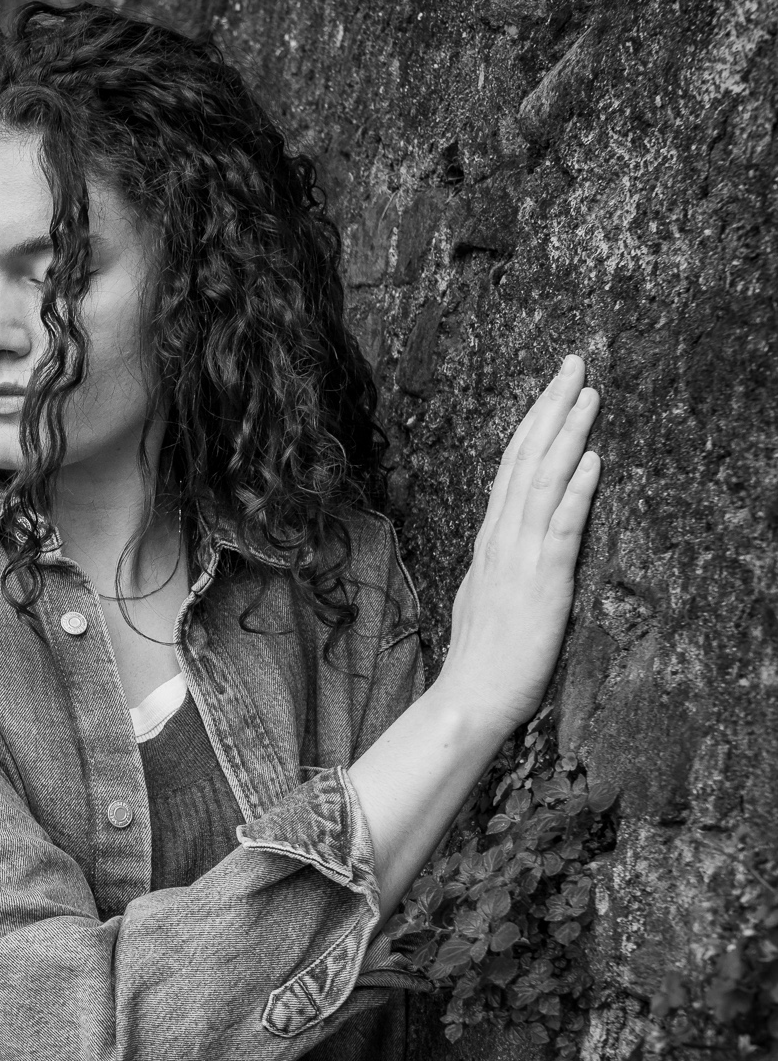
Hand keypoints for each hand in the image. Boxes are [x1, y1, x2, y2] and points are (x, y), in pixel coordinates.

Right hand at [433, 354, 601, 741]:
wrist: (469, 697)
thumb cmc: (482, 656)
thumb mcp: (486, 594)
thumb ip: (500, 561)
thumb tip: (508, 537)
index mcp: (491, 540)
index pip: (511, 467)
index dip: (533, 422)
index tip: (552, 386)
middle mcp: (502, 539)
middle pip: (526, 459)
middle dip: (551, 407)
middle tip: (573, 363)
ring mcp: (520, 558)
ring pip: (543, 483)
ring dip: (568, 435)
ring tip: (589, 394)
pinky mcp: (542, 583)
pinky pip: (561, 529)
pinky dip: (576, 493)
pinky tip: (592, 461)